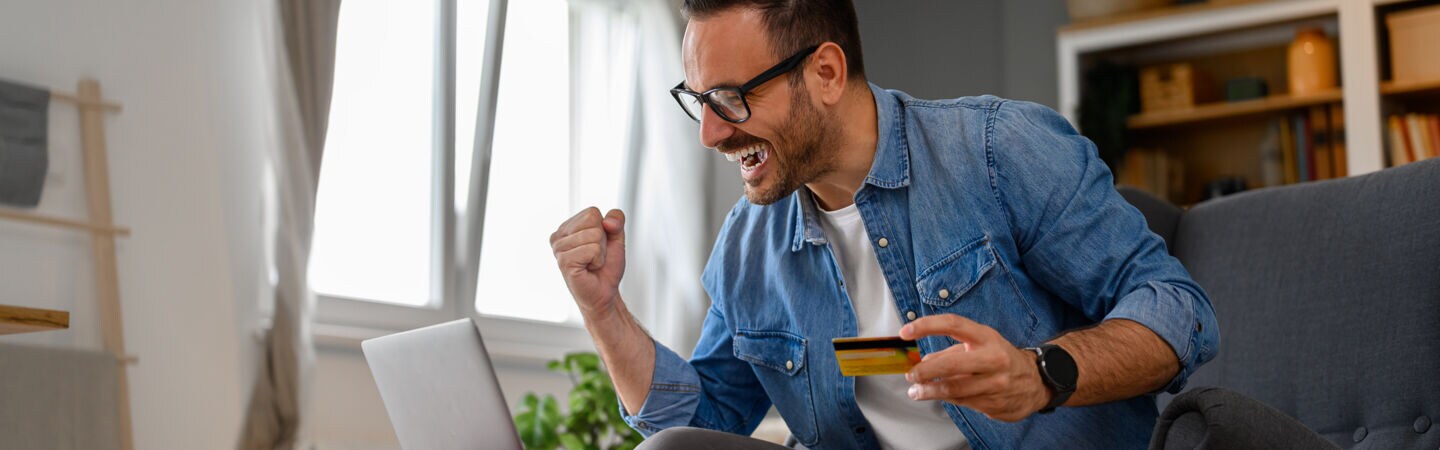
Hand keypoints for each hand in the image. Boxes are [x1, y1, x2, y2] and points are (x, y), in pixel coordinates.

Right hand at [549, 208, 626, 319]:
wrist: (604, 293)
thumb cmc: (606, 268)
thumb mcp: (616, 238)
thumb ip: (616, 220)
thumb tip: (607, 221)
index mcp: (567, 227)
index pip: (592, 212)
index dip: (604, 229)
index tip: (598, 246)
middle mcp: (558, 236)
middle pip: (593, 220)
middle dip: (602, 240)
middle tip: (595, 257)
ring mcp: (559, 249)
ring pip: (594, 235)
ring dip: (600, 252)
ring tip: (592, 263)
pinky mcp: (564, 261)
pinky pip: (592, 249)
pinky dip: (598, 261)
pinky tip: (589, 269)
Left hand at [899, 314, 1051, 421]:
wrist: (1038, 381)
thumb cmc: (1002, 358)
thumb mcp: (980, 345)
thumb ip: (951, 351)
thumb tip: (924, 361)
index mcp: (986, 337)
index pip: (952, 324)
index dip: (926, 326)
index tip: (906, 331)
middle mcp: (992, 359)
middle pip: (951, 364)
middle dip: (925, 371)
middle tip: (911, 375)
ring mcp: (995, 383)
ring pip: (954, 389)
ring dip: (929, 391)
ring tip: (915, 391)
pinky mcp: (995, 403)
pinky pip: (963, 402)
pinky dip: (946, 399)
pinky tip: (938, 396)